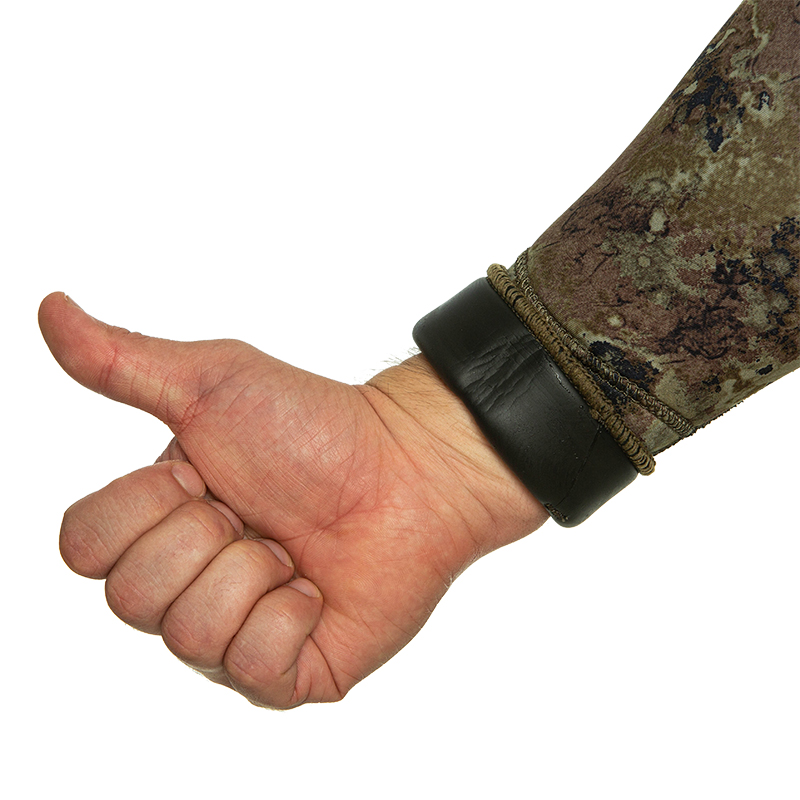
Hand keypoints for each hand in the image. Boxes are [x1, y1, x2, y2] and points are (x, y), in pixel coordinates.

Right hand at [39, 293, 545, 707]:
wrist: (406, 468)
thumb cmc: (315, 424)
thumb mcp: (210, 384)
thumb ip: (121, 362)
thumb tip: (49, 308)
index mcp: (157, 523)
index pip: (81, 547)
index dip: (144, 504)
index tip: (204, 471)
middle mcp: (185, 584)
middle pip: (130, 597)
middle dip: (205, 536)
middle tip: (255, 510)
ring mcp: (232, 634)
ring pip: (189, 634)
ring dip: (251, 571)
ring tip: (292, 546)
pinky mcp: (285, 672)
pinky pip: (251, 665)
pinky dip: (290, 615)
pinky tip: (315, 586)